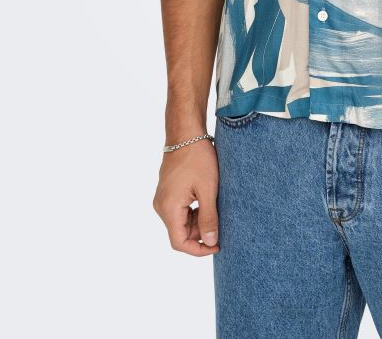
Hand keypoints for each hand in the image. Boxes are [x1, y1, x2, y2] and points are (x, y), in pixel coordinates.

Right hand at [153, 139, 220, 255]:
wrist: (186, 133)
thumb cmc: (198, 158)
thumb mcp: (208, 189)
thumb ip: (209, 217)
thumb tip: (210, 242)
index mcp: (168, 208)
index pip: (179, 242)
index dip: (198, 249)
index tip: (217, 245)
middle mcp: (161, 206)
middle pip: (180, 232)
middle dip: (200, 233)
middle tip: (220, 222)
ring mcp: (163, 198)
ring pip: (181, 222)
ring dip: (198, 221)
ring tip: (215, 207)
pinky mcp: (168, 191)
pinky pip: (180, 210)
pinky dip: (193, 211)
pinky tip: (207, 200)